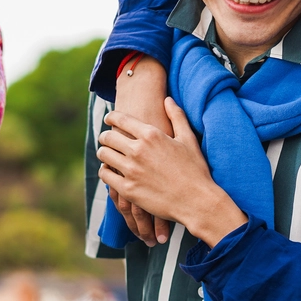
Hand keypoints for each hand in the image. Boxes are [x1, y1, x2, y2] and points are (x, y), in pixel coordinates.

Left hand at [97, 98, 246, 246]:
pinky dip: (105, 171)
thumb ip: (177, 116)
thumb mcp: (189, 139)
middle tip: (107, 138)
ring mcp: (131, 170)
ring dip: (104, 153)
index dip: (111, 117)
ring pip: (104, 155)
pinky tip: (110, 171)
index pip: (120, 119)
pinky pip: (105, 175)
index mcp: (151, 135)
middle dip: (106, 136)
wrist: (197, 201)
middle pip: (108, 136)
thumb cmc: (195, 169)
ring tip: (107, 154)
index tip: (109, 119)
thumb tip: (167, 99)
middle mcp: (138, 150)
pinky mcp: (128, 189)